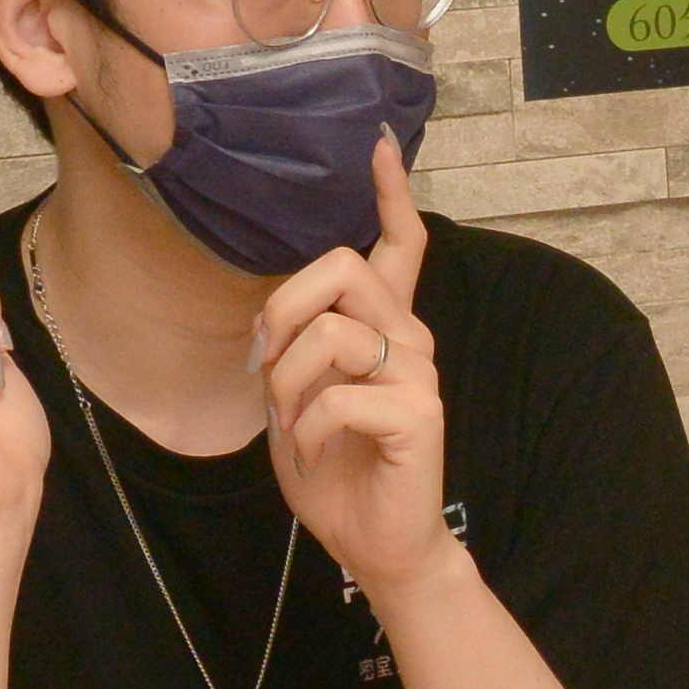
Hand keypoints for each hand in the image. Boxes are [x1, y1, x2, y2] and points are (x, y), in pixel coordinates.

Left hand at [255, 140, 454, 603]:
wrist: (377, 544)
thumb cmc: (337, 472)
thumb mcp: (294, 400)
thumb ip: (291, 351)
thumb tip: (273, 321)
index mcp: (384, 327)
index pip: (399, 243)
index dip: (389, 192)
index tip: (377, 144)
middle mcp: (410, 337)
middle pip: (343, 268)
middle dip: (284, 312)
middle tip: (269, 368)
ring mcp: (419, 372)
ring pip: (333, 331)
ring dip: (289, 384)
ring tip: (292, 427)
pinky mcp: (419, 413)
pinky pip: (340, 396)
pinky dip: (310, 430)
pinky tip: (317, 454)